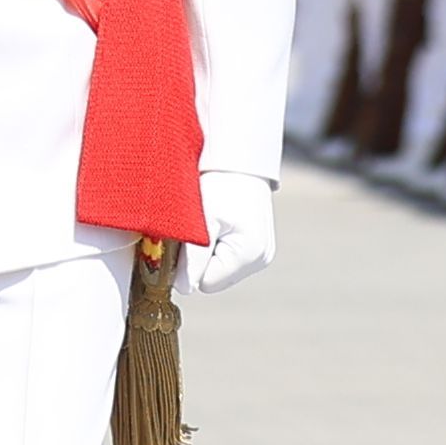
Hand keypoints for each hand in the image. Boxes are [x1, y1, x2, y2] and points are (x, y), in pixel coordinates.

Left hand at [182, 170, 275, 295]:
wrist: (240, 157)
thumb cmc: (221, 182)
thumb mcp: (203, 220)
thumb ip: (193, 258)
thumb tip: (183, 288)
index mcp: (249, 254)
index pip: (205, 283)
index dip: (188, 265)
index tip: (184, 237)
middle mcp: (261, 258)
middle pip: (213, 278)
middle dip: (198, 259)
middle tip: (196, 225)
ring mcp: (262, 253)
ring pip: (219, 268)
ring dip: (207, 251)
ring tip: (209, 221)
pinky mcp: (258, 247)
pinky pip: (228, 258)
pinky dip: (217, 245)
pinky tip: (218, 224)